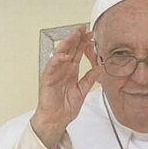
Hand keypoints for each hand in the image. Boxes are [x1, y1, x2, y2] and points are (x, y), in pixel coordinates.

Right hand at [30, 25, 101, 148]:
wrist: (56, 120)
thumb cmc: (65, 107)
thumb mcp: (82, 90)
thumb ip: (90, 79)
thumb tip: (100, 68)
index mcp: (71, 71)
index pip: (77, 52)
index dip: (83, 42)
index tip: (91, 33)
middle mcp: (62, 69)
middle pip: (69, 49)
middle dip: (76, 38)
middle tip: (83, 28)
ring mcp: (54, 73)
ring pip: (59, 54)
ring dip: (66, 44)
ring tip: (74, 35)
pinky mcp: (48, 80)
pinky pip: (51, 67)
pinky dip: (57, 60)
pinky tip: (63, 55)